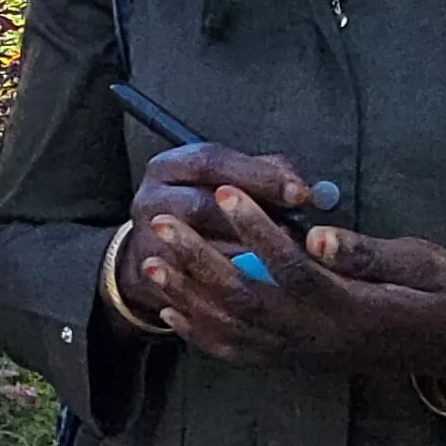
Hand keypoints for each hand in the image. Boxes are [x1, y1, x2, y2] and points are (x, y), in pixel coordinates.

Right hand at [108, 145, 314, 327]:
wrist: (151, 251)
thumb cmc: (199, 210)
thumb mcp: (219, 180)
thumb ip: (259, 175)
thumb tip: (299, 187)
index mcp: (170, 167)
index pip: (213, 162)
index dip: (259, 176)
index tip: (299, 192)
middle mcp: (152, 199)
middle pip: (201, 205)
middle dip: (252, 218)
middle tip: (294, 230)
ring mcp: (147, 239)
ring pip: (198, 248)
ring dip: (243, 254)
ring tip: (280, 259)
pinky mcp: (151, 275)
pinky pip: (193, 282)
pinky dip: (228, 284)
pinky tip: (257, 283)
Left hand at [130, 183, 445, 387]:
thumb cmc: (443, 294)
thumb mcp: (423, 264)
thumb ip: (368, 254)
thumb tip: (318, 237)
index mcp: (356, 309)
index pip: (294, 270)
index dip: (257, 232)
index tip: (227, 192)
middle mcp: (321, 339)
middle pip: (245, 302)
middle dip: (197, 262)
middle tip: (163, 223)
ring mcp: (303, 356)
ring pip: (232, 331)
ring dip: (187, 297)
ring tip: (150, 261)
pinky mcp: (294, 363)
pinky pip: (238, 354)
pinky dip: (199, 334)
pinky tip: (169, 310)